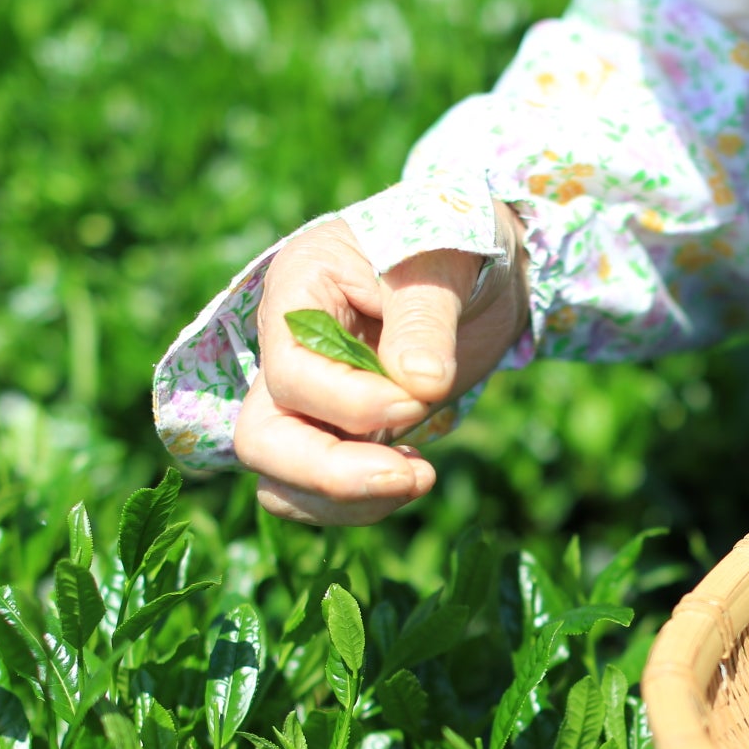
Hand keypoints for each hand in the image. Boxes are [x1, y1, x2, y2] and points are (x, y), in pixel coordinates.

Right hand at [233, 203, 527, 524]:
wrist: (487, 269)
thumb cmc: (455, 245)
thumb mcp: (443, 264)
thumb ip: (424, 323)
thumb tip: (419, 386)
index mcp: (296, 293)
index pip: (290, 375)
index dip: (350, 404)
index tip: (417, 401)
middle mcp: (287, 353)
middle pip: (262, 440)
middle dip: (328, 474)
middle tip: (410, 477)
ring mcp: (309, 401)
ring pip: (283, 480)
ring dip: (347, 500)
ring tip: (421, 477)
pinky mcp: (341, 435)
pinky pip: (322, 493)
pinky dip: (362, 503)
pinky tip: (415, 475)